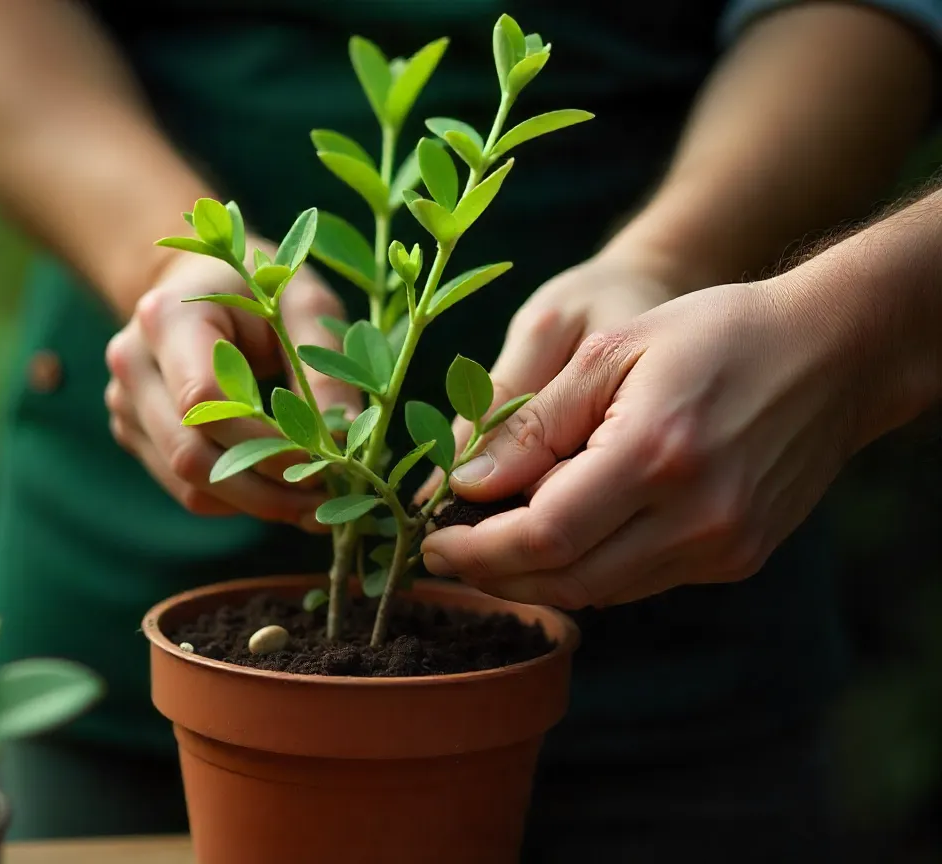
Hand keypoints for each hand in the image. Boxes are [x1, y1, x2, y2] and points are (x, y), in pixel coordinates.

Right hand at [105, 242, 357, 528]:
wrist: (194, 282)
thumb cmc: (258, 285)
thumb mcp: (302, 302)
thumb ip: (324, 364)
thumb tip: (349, 436)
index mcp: (167, 317)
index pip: (205, 400)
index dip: (265, 440)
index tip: (324, 459)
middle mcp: (134, 363)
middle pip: (191, 454)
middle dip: (266, 488)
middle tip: (329, 500)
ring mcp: (125, 403)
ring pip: (187, 483)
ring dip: (256, 504)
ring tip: (314, 503)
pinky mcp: (134, 433)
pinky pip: (185, 489)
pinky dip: (237, 500)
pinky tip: (281, 489)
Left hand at [420, 278, 858, 606]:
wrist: (833, 354)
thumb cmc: (715, 332)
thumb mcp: (612, 351)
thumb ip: (533, 423)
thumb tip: (463, 484)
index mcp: (656, 453)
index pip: (542, 536)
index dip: (476, 549)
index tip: (433, 539)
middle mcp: (696, 517)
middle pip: (566, 578)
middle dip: (495, 571)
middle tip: (450, 546)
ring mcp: (724, 546)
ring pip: (600, 590)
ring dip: (537, 574)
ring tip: (495, 538)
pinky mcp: (737, 559)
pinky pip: (639, 581)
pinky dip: (589, 566)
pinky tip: (564, 532)